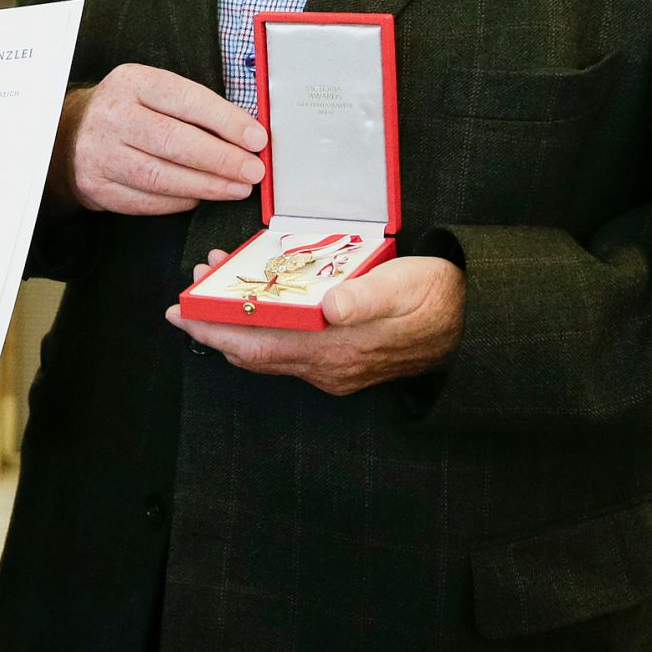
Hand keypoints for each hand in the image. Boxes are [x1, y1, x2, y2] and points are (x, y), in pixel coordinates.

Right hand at [56, 64, 266, 215]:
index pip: (185, 100)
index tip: (257, 138)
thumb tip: (247, 134)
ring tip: (237, 188)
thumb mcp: (155, 91)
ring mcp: (101, 153)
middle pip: (174, 141)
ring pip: (162, 177)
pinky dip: (181, 202)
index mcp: (132, 82)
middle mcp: (112, 116)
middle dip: (221, 159)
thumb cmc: (130, 110)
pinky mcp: (98, 186)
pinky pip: (148, 201)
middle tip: (253, 171)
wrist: (72, 133)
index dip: (225, 121)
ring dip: (207, 185)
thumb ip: (195, 108)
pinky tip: (202, 197)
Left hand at [166, 253, 464, 396]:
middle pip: (253, 351)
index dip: (213, 329)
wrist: (471, 322)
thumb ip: (363, 297)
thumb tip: (329, 305)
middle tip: (186, 294)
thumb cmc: (434, 297)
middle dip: (214, 324)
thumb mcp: (401, 286)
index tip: (181, 311)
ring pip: (268, 349)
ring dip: (236, 322)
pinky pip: (287, 348)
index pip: (257, 345)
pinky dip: (262, 324)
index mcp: (336, 350)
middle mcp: (327, 368)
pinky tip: (258, 299)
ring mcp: (333, 369)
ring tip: (215, 283)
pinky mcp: (340, 360)